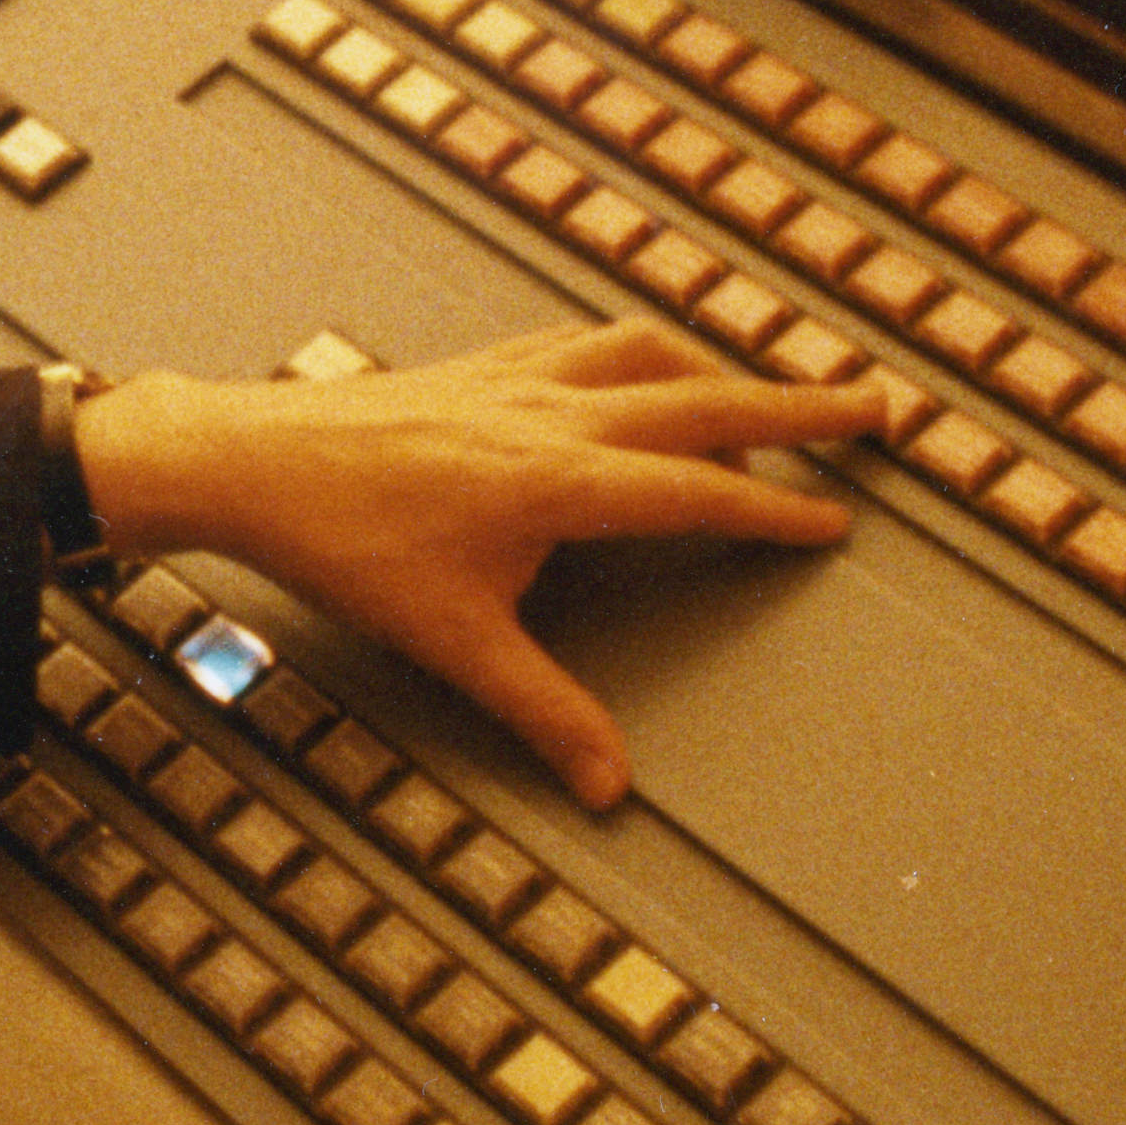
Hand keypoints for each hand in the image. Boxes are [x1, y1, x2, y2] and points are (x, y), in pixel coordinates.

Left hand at [72, 318, 888, 802]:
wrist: (254, 460)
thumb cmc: (346, 546)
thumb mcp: (453, 642)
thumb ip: (544, 711)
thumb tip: (608, 785)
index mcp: (562, 480)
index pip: (700, 493)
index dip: (776, 513)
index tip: (837, 522)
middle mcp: (556, 414)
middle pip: (705, 400)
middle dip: (796, 409)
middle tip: (871, 409)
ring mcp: (520, 378)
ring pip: (651, 353)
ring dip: (722, 369)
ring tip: (772, 395)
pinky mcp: (484, 363)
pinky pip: (588, 340)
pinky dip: (642, 348)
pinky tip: (647, 366)